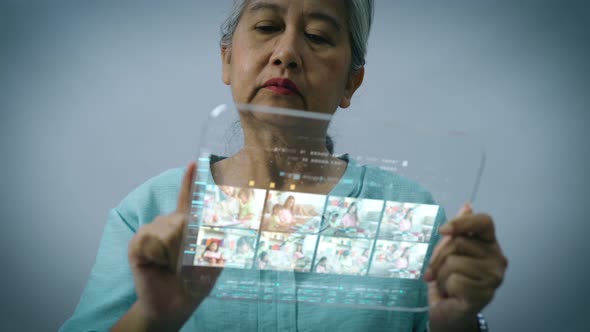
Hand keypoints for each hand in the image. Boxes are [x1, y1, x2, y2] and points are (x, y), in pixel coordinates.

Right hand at [115, 162, 217, 330]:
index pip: (188, 199)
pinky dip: (159, 254)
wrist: (174, 305)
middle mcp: (167, 223)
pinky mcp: (137, 244)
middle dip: (189, 242)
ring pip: (168, 228)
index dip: (191, 180)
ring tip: (171, 266)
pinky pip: (152, 239)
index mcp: (186, 225)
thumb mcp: (215, 259)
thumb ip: (218, 237)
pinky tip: (157, 264)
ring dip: (175, 252)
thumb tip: (223, 219)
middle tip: (185, 264)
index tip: (193, 162)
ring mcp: (151, 231)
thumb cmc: (194, 282)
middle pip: (182, 218)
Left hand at [424, 203, 507, 331]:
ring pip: (453, 263)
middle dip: (438, 257)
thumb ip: (458, 230)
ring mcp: (494, 278)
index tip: (442, 231)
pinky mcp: (486, 295)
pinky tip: (451, 293)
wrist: (448, 310)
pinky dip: (445, 287)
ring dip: (440, 274)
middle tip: (436, 270)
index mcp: (489, 243)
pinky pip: (454, 280)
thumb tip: (467, 205)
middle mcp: (497, 259)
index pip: (484, 221)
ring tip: (446, 283)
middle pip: (459, 242)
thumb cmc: (448, 278)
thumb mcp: (448, 250)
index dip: (462, 222)